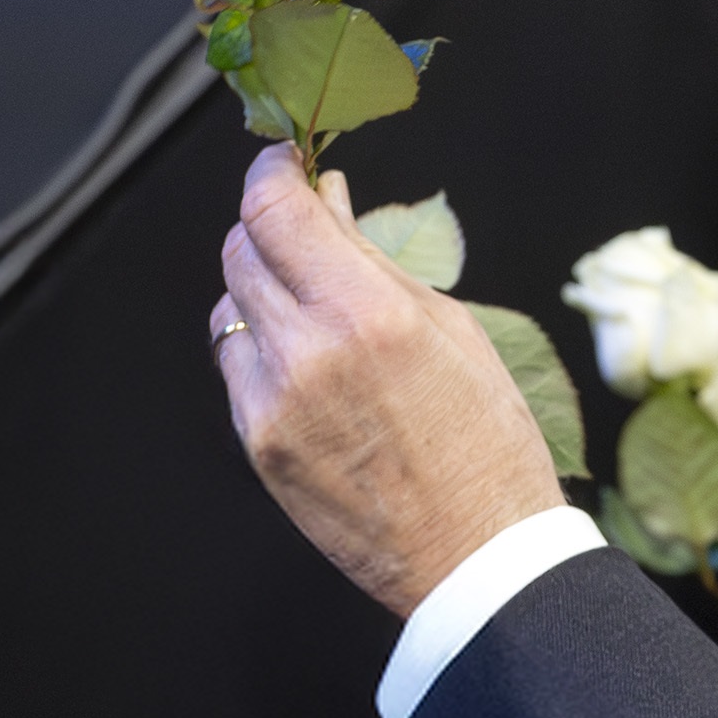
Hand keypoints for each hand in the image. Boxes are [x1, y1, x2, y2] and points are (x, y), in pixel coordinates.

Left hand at [211, 145, 562, 616]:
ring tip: (318, 309)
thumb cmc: (487, 441)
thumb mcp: (450, 329)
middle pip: (240, 251)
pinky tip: (314, 370)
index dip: (270, 172)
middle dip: (269, 228)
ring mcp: (269, 404)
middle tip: (305, 228)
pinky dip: (263, 350)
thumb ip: (374, 260)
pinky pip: (236, 369)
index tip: (284, 162)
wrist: (476, 555)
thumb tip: (327, 199)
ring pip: (229, 308)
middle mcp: (305, 352)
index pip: (276, 211)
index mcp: (367, 314)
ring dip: (262, 289)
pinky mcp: (255, 445)